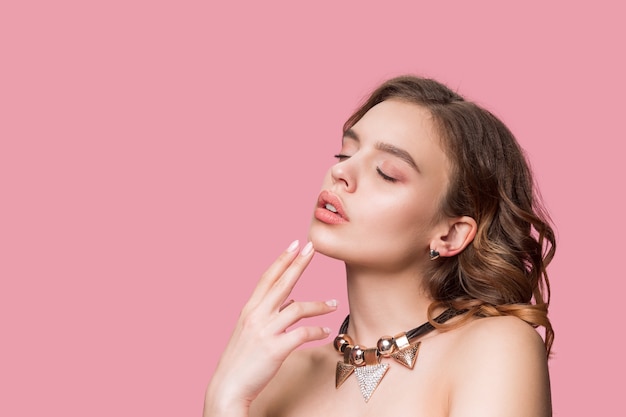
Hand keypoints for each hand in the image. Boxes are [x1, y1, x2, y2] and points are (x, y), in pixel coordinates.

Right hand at [203, 240, 336, 415]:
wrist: (228, 387)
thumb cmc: (241, 360)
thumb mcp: (249, 331)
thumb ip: (268, 314)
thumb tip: (289, 302)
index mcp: (249, 310)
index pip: (267, 278)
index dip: (282, 259)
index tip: (295, 244)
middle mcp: (256, 316)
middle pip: (282, 283)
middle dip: (299, 264)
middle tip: (313, 248)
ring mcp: (265, 332)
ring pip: (298, 308)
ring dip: (319, 305)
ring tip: (333, 304)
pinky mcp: (275, 349)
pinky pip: (302, 334)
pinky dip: (317, 331)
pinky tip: (326, 332)